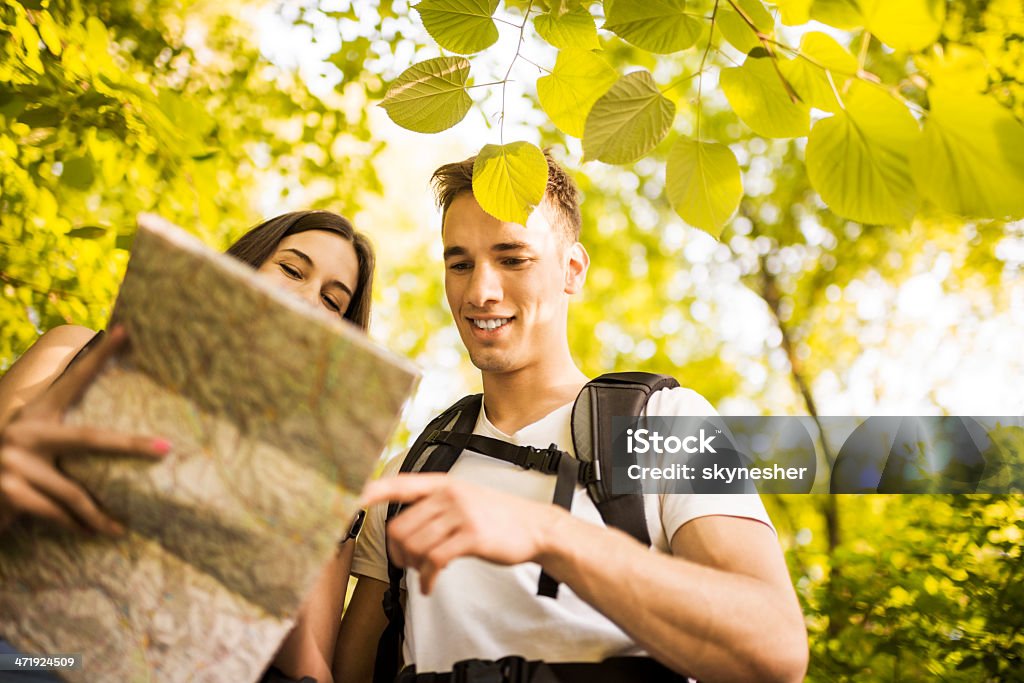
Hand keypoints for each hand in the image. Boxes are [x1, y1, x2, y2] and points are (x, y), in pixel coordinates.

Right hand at [0, 326, 169, 535]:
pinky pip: (55, 512)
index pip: (70, 377)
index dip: (97, 354)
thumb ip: (57, 436)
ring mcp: (13, 461)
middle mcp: (24, 430)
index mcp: (32, 412)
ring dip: (97, 516)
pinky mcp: (8, 491)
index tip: (127, 329)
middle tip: (165, 449)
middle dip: (129, 445)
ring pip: (74, 493)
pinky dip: (74, 527)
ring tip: (118, 529)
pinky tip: (88, 535)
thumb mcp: (27, 445)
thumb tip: (103, 436)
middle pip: (89, 438)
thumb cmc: (5, 471)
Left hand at [360, 474, 561, 593]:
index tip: (352, 498)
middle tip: (408, 564)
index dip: (373, 490)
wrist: (534, 527)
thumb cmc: (497, 516)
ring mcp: (461, 514)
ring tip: (425, 573)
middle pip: (401, 527)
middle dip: (398, 552)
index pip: (400, 483)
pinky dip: (428, 579)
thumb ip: (434, 506)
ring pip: (415, 545)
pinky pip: (434, 560)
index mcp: (443, 484)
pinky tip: (431, 585)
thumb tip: (402, 528)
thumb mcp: (464, 498)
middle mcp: (449, 495)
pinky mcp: (471, 536)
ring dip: (414, 567)